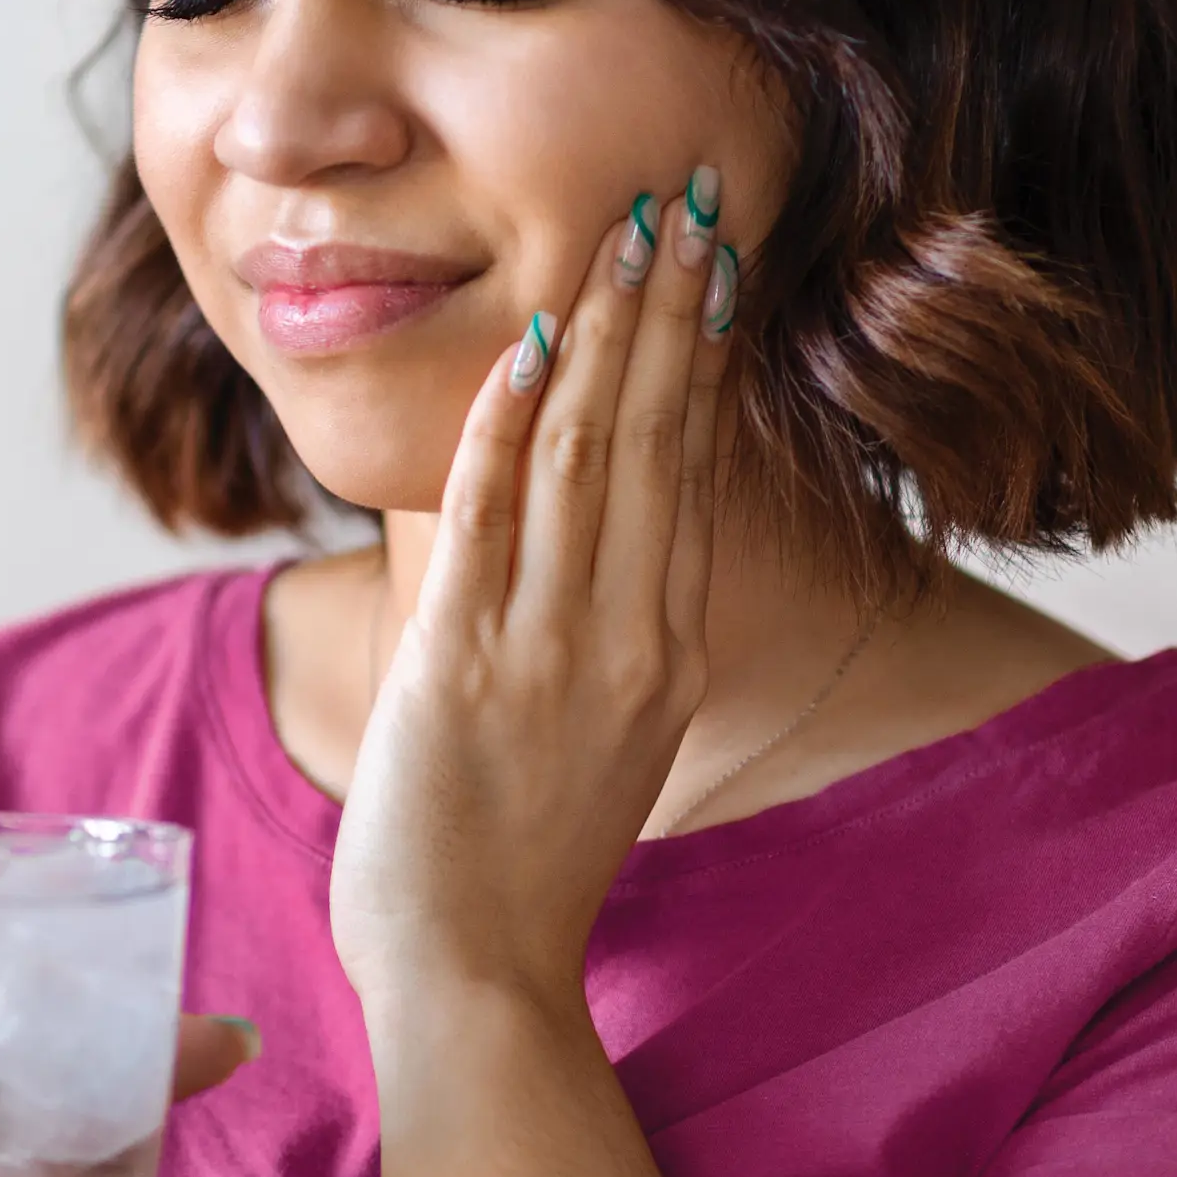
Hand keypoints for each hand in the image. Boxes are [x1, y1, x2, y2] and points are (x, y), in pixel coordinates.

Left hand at [328, 166, 734, 1006]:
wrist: (476, 978)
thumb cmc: (519, 869)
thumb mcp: (602, 743)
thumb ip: (610, 643)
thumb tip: (605, 557)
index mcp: (666, 652)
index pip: (689, 473)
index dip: (701, 358)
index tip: (712, 264)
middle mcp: (628, 638)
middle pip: (655, 438)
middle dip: (670, 307)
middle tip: (683, 198)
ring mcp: (549, 649)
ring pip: (587, 454)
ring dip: (607, 330)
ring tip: (623, 230)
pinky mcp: (463, 664)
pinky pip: (491, 517)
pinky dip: (509, 420)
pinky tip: (527, 340)